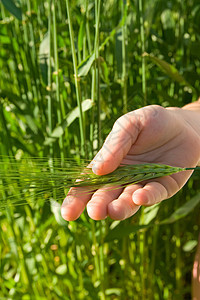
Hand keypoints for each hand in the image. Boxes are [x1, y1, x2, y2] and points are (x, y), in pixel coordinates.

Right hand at [61, 105, 199, 220]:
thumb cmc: (151, 123)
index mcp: (109, 164)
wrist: (182, 124)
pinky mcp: (164, 187)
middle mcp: (123, 178)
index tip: (68, 213)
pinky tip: (139, 196)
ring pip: (129, 200)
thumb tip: (96, 169)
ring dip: (121, 207)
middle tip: (94, 212)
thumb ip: (114, 144)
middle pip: (106, 196)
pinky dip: (147, 196)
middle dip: (98, 206)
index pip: (88, 183)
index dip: (76, 199)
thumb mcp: (130, 125)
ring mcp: (143, 184)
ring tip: (114, 211)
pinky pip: (155, 194)